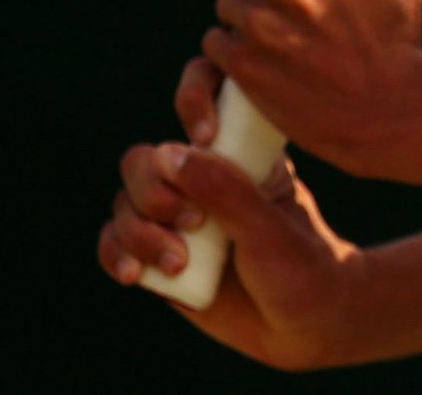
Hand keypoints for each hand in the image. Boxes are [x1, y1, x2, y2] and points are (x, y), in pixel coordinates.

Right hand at [99, 67, 366, 369]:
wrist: (306, 328)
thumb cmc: (303, 268)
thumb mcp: (271, 227)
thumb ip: (226, 190)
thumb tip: (169, 155)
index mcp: (239, 152)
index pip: (204, 94)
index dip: (193, 98)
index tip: (206, 136)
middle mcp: (202, 179)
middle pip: (145, 158)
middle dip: (154, 189)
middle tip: (193, 222)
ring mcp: (176, 219)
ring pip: (126, 202)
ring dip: (140, 231)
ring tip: (179, 264)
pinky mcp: (157, 257)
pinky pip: (115, 242)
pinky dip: (116, 254)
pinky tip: (135, 275)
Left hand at [205, 0, 421, 177]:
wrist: (389, 110)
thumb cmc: (398, 41)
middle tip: (295, 4)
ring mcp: (258, 19)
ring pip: (229, 1)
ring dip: (250, 16)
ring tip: (287, 39)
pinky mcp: (241, 60)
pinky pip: (218, 39)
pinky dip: (237, 49)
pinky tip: (271, 60)